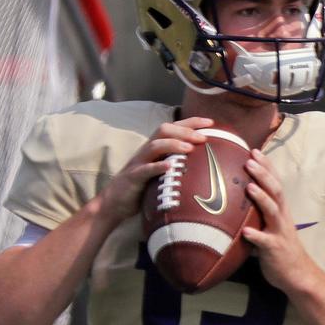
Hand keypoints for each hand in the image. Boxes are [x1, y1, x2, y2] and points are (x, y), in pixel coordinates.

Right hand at [97, 117, 212, 224]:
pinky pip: (145, 169)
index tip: (211, 122)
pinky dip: (157, 166)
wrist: (114, 202)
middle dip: (185, 131)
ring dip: (173, 144)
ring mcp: (138, 162)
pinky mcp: (133, 177)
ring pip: (155, 145)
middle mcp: (146, 150)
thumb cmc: (142, 186)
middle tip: (203, 137)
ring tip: (190, 148)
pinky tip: (169, 167)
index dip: (191, 122)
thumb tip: (205, 163)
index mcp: (155, 147)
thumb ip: (176, 163)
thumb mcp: (160, 171)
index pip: (173, 127)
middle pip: (164, 130)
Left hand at [242, 149, 319, 292]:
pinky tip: (246, 231)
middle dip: (263, 174)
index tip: (254, 150)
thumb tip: (237, 198)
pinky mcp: (275, 249)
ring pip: (272, 211)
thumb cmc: (280, 248)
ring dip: (261, 198)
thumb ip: (259, 212)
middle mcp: (282, 217)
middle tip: (249, 160)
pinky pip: (265, 241)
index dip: (266, 166)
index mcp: (281, 209)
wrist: (298, 274)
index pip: (275, 182)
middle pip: (275, 191)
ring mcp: (279, 232)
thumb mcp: (272, 225)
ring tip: (249, 186)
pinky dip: (256, 235)